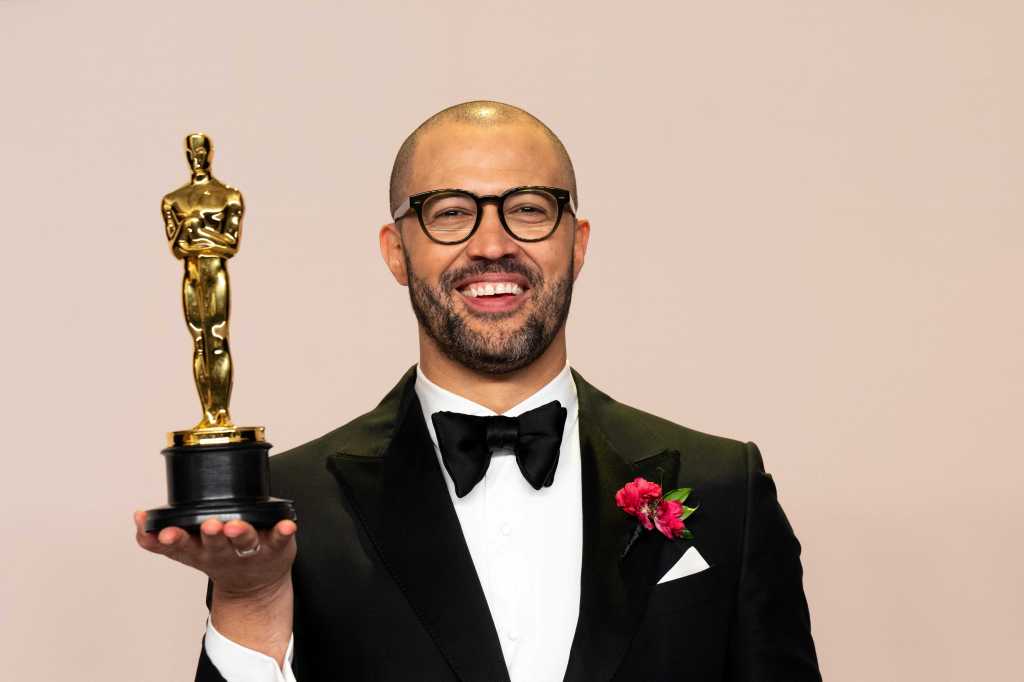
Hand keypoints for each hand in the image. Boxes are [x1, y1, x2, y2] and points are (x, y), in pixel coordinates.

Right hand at [133, 511, 296, 598]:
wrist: (254, 586)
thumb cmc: (218, 557)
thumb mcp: (186, 552)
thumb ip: (159, 538)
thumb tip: (138, 517)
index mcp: (199, 550)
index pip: (181, 546)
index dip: (171, 540)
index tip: (164, 533)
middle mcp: (223, 552)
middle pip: (215, 544)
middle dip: (210, 535)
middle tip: (208, 525)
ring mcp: (250, 550)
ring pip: (244, 541)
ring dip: (240, 533)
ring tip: (236, 525)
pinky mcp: (275, 547)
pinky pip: (280, 539)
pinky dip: (284, 531)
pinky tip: (287, 524)